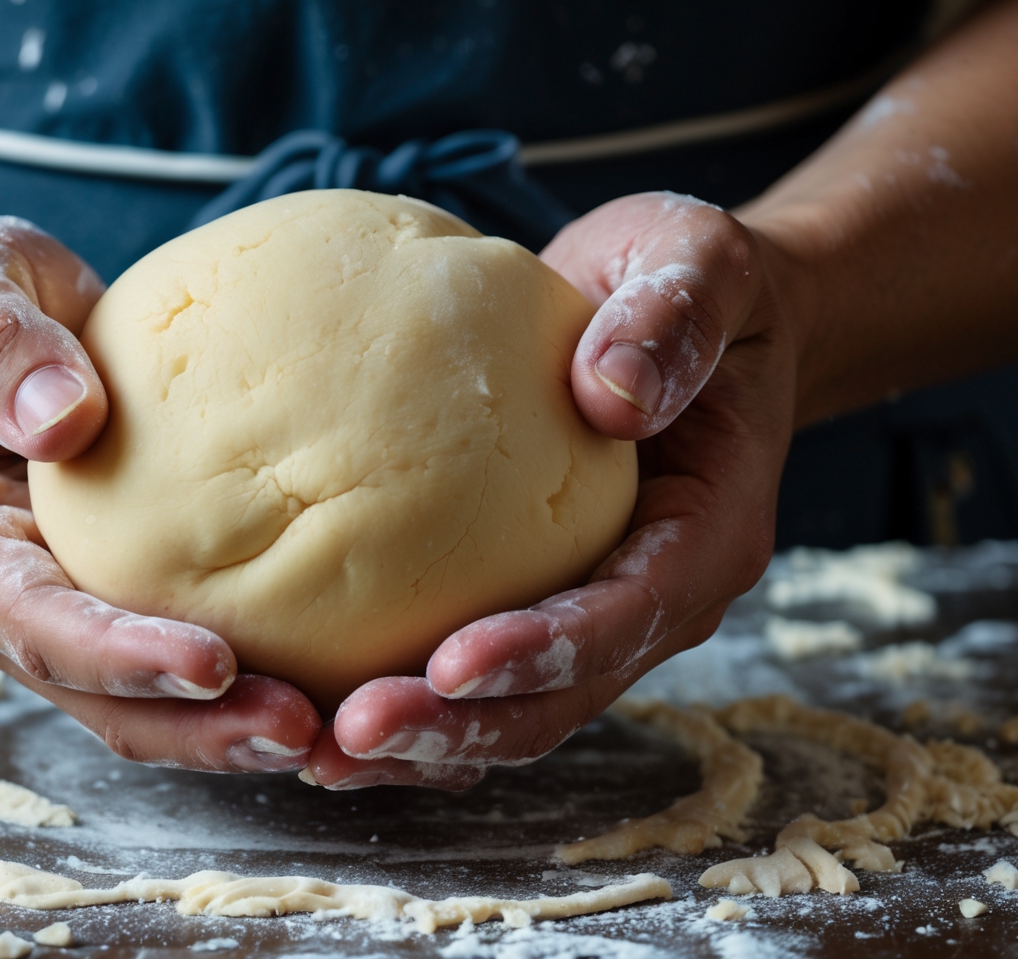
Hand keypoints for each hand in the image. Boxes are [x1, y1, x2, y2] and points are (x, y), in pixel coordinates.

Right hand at [0, 217, 321, 771]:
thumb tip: (64, 420)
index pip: (34, 624)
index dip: (120, 655)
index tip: (213, 662)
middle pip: (94, 697)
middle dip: (194, 725)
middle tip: (303, 730)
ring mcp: (43, 616)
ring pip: (133, 708)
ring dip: (223, 730)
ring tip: (324, 730)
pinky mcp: (100, 602)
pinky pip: (165, 668)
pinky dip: (233, 691)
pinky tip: (319, 689)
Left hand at [304, 192, 799, 789]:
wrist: (691, 311)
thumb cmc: (694, 286)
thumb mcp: (699, 264)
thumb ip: (673, 318)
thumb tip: (611, 389)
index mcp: (706, 532)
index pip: (627, 615)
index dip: (545, 653)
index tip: (452, 663)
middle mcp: (654, 596)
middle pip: (558, 697)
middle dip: (458, 727)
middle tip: (348, 735)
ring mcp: (594, 609)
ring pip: (511, 708)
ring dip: (420, 739)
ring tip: (315, 752)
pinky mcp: (534, 595)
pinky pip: (472, 668)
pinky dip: (405, 695)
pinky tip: (312, 700)